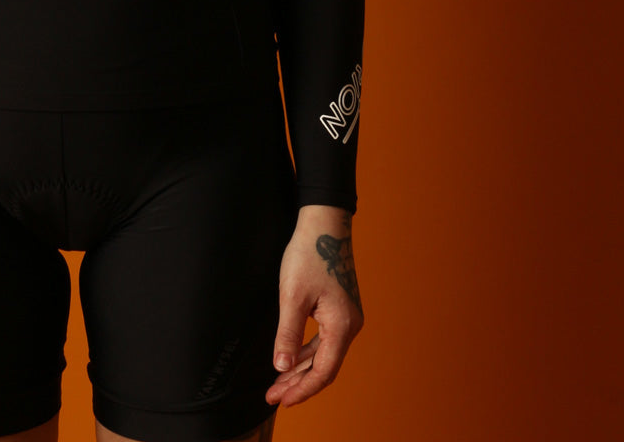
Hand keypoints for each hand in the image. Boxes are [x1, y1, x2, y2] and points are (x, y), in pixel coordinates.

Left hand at [266, 204, 363, 406]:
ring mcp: (347, 316)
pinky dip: (307, 350)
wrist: (324, 224)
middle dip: (298, 382)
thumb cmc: (309, 255)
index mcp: (342, 325)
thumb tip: (282, 368)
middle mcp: (350, 325)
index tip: (281, 400)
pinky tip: (291, 357)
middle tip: (273, 395)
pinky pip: (324, 338)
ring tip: (278, 381)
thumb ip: (288, 334)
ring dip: (301, 368)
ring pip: (324, 353)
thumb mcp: (292, 296)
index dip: (302, 389)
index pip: (323, 371)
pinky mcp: (340, 308)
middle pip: (324, 366)